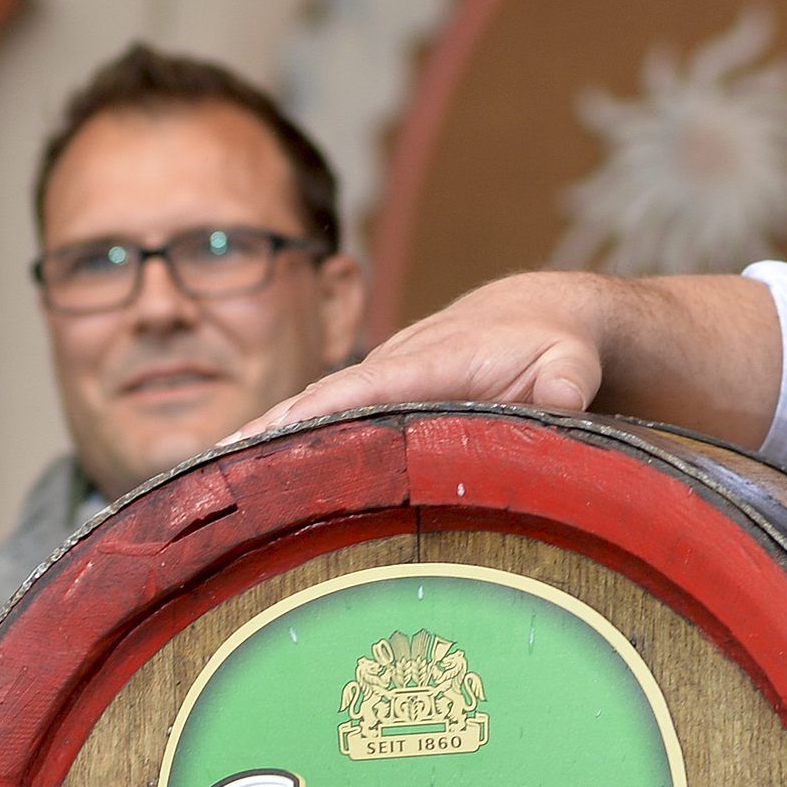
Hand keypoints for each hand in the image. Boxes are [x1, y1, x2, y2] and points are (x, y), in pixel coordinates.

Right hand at [242, 270, 620, 438]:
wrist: (538, 312)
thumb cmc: (554, 343)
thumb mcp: (573, 361)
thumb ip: (568, 380)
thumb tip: (564, 399)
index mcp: (432, 360)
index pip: (367, 385)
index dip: (322, 408)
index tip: (277, 431)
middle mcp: (394, 364)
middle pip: (321, 396)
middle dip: (270, 428)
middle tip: (218, 465)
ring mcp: (380, 376)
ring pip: (313, 406)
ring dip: (263, 437)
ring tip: (213, 474)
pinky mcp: (376, 392)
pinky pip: (324, 413)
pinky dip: (283, 436)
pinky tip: (247, 468)